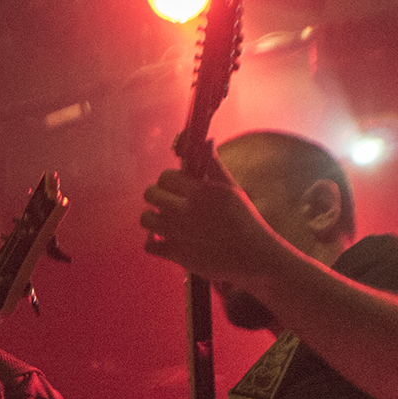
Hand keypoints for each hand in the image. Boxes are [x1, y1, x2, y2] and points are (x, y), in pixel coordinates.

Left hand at [140, 151, 276, 283]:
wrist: (253, 257)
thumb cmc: (244, 220)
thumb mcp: (231, 189)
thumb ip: (214, 165)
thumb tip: (206, 141)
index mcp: (200, 192)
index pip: (165, 176)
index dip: (168, 179)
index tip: (176, 186)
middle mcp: (186, 212)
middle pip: (149, 194)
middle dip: (156, 195)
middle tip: (167, 200)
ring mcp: (179, 234)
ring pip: (145, 218)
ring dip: (152, 217)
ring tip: (164, 218)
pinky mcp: (176, 254)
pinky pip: (148, 244)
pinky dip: (152, 240)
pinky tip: (162, 236)